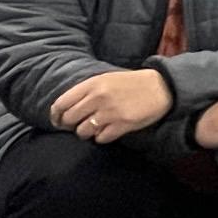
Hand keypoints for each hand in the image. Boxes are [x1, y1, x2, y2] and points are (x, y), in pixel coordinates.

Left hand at [52, 66, 175, 142]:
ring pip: (83, 131)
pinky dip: (101, 137)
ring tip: (94, 128)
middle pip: (70, 119)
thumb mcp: (106, 79)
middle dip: (70, 126)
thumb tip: (67, 109)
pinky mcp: (122, 124)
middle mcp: (98, 98)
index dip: (56, 115)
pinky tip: (108, 131)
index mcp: (92, 84)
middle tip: (76, 126)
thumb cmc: (131, 83)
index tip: (58, 120)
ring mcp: (110, 112)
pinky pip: (101, 138)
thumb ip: (86, 91)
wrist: (161, 87)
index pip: (61, 103)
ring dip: (86, 133)